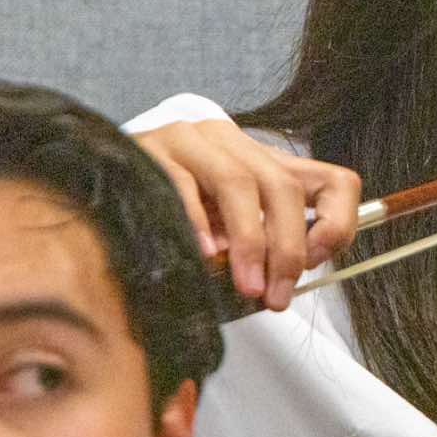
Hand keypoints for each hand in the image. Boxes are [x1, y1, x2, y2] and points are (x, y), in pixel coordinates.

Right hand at [134, 119, 361, 309]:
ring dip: (250, 242)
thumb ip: (258, 245)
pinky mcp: (153, 149)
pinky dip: (198, 223)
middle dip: (286, 248)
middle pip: (283, 187)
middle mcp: (233, 142)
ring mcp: (191, 140)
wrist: (100, 177)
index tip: (317, 261)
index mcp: (264, 161)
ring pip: (239, 182)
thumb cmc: (170, 211)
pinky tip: (202, 255)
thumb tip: (282, 284)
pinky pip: (183, 184)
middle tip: (276, 295)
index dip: (337, 221)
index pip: (332, 181)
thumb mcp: (225, 227)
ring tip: (247, 285)